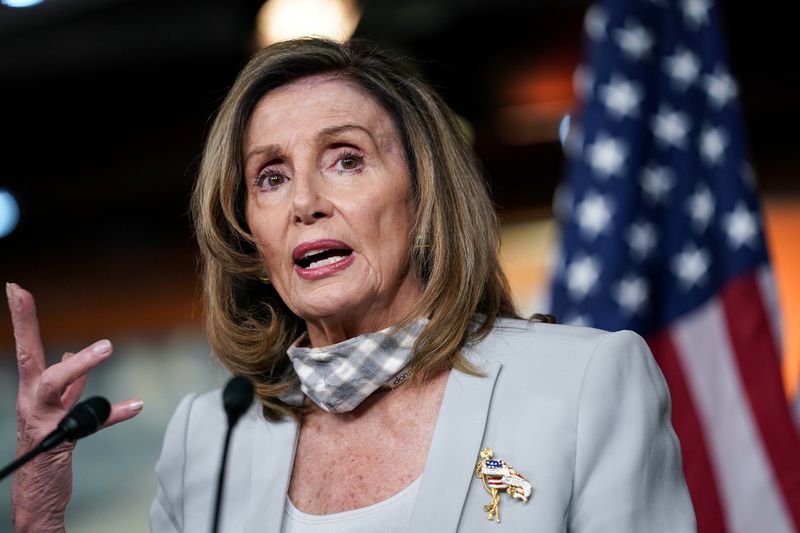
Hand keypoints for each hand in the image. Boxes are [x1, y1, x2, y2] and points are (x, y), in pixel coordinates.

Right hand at [7, 283, 143, 531]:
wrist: (38, 491)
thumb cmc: (47, 447)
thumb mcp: (56, 408)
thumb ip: (67, 383)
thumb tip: (71, 356)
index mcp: (32, 390)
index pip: (27, 348)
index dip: (23, 318)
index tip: (17, 288)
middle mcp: (31, 401)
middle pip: (28, 357)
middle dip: (25, 324)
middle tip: (21, 293)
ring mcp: (41, 421)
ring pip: (54, 386)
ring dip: (79, 366)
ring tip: (106, 347)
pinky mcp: (56, 443)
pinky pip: (89, 424)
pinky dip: (114, 413)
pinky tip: (135, 405)